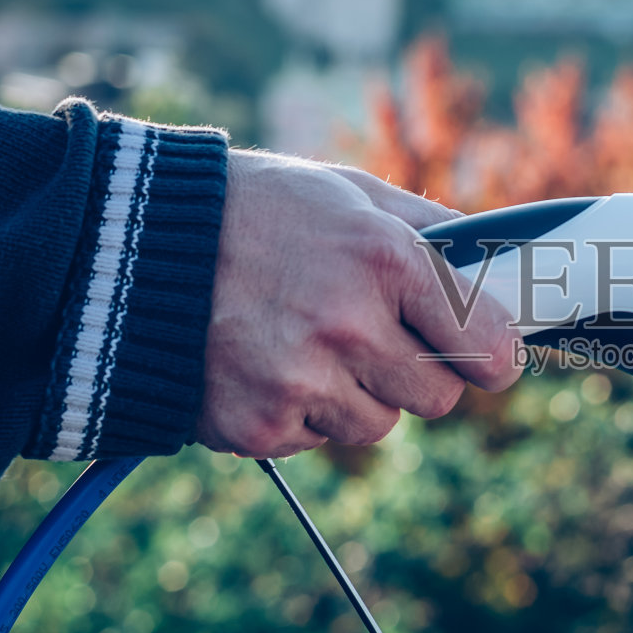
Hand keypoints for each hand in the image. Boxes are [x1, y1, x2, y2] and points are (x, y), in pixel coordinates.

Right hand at [195, 151, 521, 456]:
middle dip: (419, 373)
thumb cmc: (257, 211)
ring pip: (377, 424)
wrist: (132, 246)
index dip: (495, 357)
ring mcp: (301, 381)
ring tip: (302, 339)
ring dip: (355, 394)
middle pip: (439, 397)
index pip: (488, 346)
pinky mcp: (259, 426)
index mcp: (386, 259)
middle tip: (373, 335)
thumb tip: (500, 265)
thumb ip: (433, 229)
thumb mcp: (350, 194)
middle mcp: (349, 325)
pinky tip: (264, 361)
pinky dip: (299, 411)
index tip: (491, 359)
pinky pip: (317, 438)